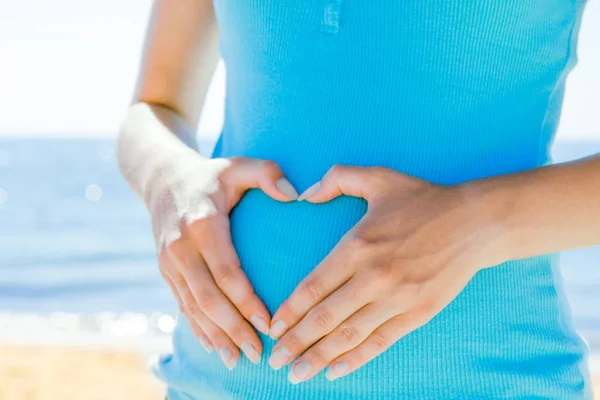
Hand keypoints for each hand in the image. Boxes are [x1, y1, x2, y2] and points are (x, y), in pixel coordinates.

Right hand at [150, 155, 298, 368]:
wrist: (162, 179)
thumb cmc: (211, 175)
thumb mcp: (239, 164)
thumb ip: (269, 173)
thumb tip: (296, 195)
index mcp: (203, 224)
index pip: (227, 273)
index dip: (247, 303)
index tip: (270, 324)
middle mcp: (180, 247)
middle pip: (208, 299)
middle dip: (233, 329)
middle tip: (258, 353)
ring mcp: (169, 261)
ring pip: (192, 308)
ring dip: (214, 336)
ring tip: (236, 360)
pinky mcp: (166, 270)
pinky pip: (181, 304)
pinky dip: (197, 328)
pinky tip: (213, 346)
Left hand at [267, 165, 497, 382]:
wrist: (475, 223)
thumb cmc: (422, 199)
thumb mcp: (377, 177)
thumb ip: (336, 178)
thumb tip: (304, 195)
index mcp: (357, 245)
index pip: (312, 287)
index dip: (289, 311)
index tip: (272, 327)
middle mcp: (373, 276)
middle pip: (324, 317)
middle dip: (295, 343)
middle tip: (273, 362)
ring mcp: (397, 299)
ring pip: (349, 336)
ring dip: (319, 358)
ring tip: (296, 376)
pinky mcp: (417, 314)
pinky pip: (380, 342)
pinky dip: (356, 360)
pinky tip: (335, 372)